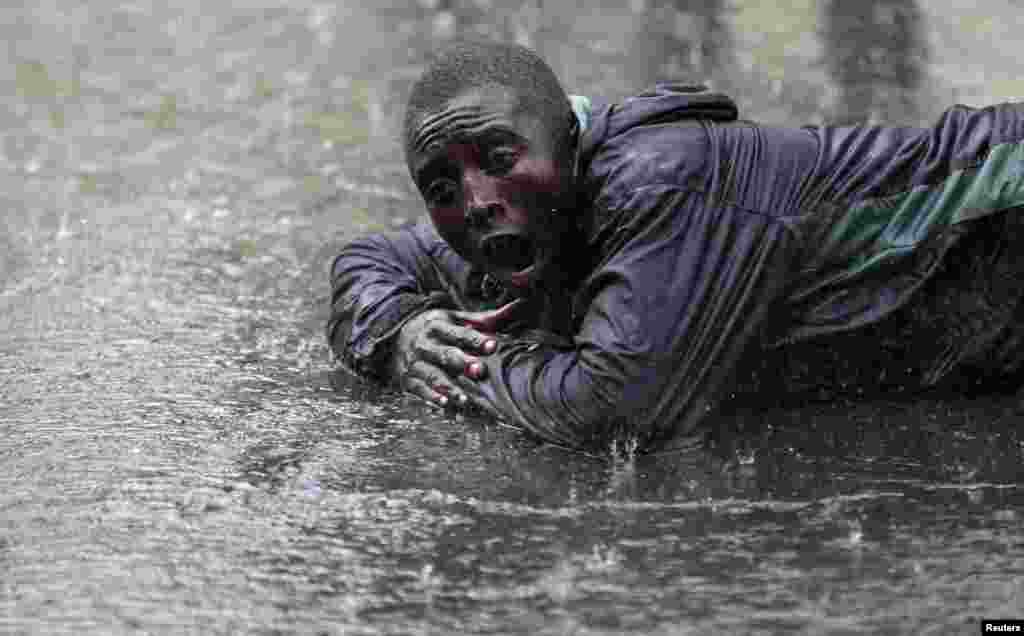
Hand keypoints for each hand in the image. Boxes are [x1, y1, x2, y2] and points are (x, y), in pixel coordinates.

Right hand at [391, 299, 525, 409]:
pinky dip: (432, 398)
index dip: (477, 340)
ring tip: (464, 398)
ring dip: (449, 387)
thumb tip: (516, 307)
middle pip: (445, 355)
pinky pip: (420, 390)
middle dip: (463, 363)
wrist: (395, 335)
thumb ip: (483, 319)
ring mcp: (415, 363)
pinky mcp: (408, 379)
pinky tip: (445, 404)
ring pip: (433, 376)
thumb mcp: (454, 319)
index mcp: (437, 326)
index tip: (493, 345)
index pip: (459, 333)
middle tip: (480, 371)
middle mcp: (425, 344)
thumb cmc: (434, 329)